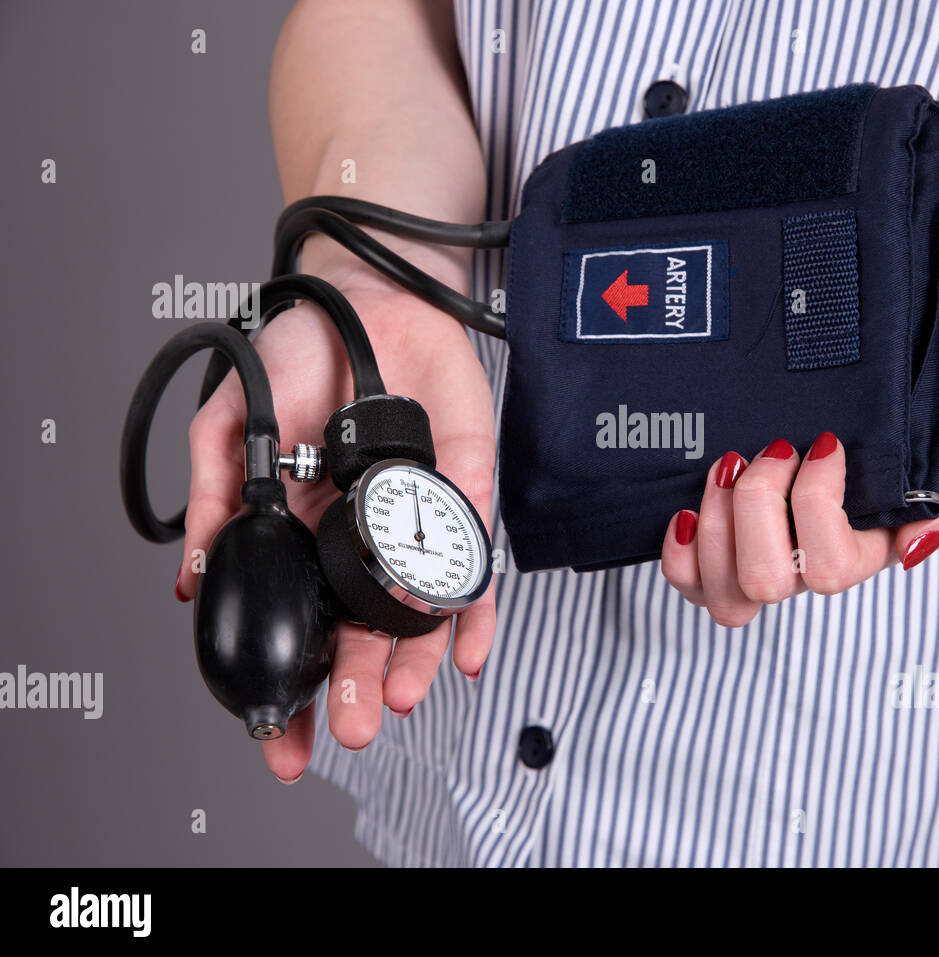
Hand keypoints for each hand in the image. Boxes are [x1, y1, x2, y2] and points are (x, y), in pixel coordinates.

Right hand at [179, 274, 496, 781]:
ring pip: (422, 607)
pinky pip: (477, 557)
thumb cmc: (299, 357)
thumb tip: (190, 574)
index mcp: (303, 531)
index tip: (281, 732)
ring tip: (397, 697)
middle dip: (354, 685)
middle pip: (362, 629)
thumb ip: (214, 495)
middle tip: (348, 727)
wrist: (367, 298)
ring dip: (413, 658)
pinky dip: (477, 605)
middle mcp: (360, 536)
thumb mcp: (234, 423)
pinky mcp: (466, 490)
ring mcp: (417, 518)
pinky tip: (471, 649)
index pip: (301, 621)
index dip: (291, 680)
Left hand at [660, 385, 938, 626]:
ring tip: (729, 465)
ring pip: (724, 593)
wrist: (882, 365)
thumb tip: (912, 550)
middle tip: (773, 449)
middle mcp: (810, 559)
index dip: (815, 506)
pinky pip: (689, 581)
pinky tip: (690, 506)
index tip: (827, 443)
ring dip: (716, 524)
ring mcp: (764, 554)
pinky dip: (680, 552)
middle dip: (757, 507)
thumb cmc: (921, 401)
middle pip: (766, 581)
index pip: (831, 568)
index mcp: (867, 546)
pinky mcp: (724, 540)